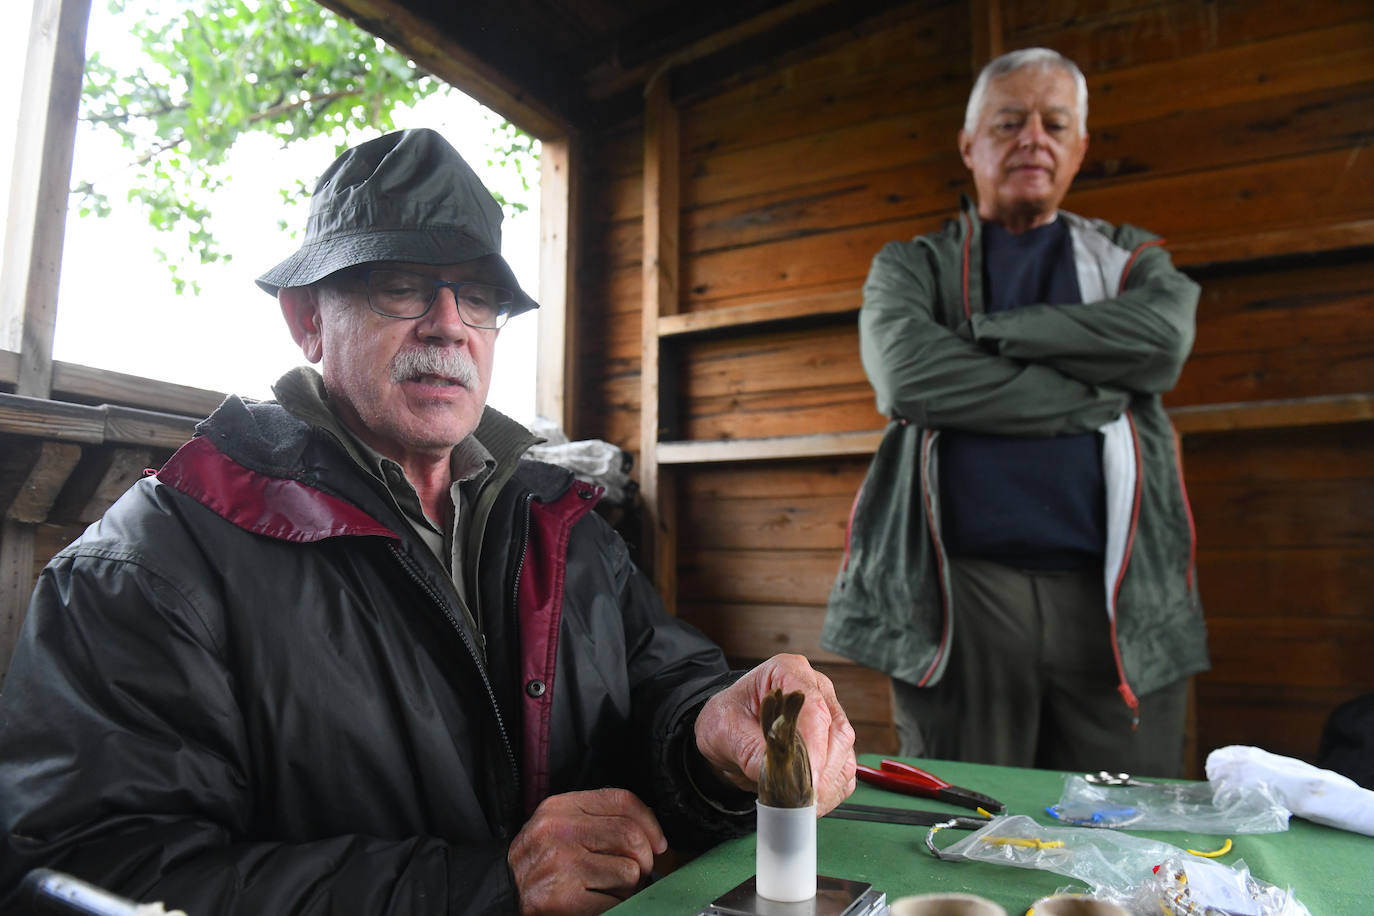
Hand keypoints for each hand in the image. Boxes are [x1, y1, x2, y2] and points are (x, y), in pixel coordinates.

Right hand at [508, 787, 665, 914]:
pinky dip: (614, 906)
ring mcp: (560, 865)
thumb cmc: (539, 861)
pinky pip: (615, 903)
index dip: (650, 822)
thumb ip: (597, 818)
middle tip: (638, 871)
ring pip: (629, 872)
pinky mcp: (562, 899)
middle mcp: (559, 831)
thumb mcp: (559, 825)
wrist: (501, 893)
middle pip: (630, 836)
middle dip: (645, 859)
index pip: (622, 800)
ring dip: (628, 887)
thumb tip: (651, 834)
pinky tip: (597, 902)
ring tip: (608, 888)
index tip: (659, 842)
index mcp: (561, 807)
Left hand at [693, 654, 856, 814]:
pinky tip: (808, 800)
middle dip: (822, 772)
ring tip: (800, 804)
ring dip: (827, 785)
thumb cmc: (726, 719)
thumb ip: (750, 749)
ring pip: (844, 753)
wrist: (728, 729)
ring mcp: (829, 715)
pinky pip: (844, 770)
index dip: (814, 746)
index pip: (815, 708)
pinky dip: (831, 790)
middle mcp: (816, 689)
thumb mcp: (724, 730)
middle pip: (837, 732)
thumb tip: (779, 774)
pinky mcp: (833, 742)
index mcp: (788, 672)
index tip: (807, 779)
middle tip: (801, 800)